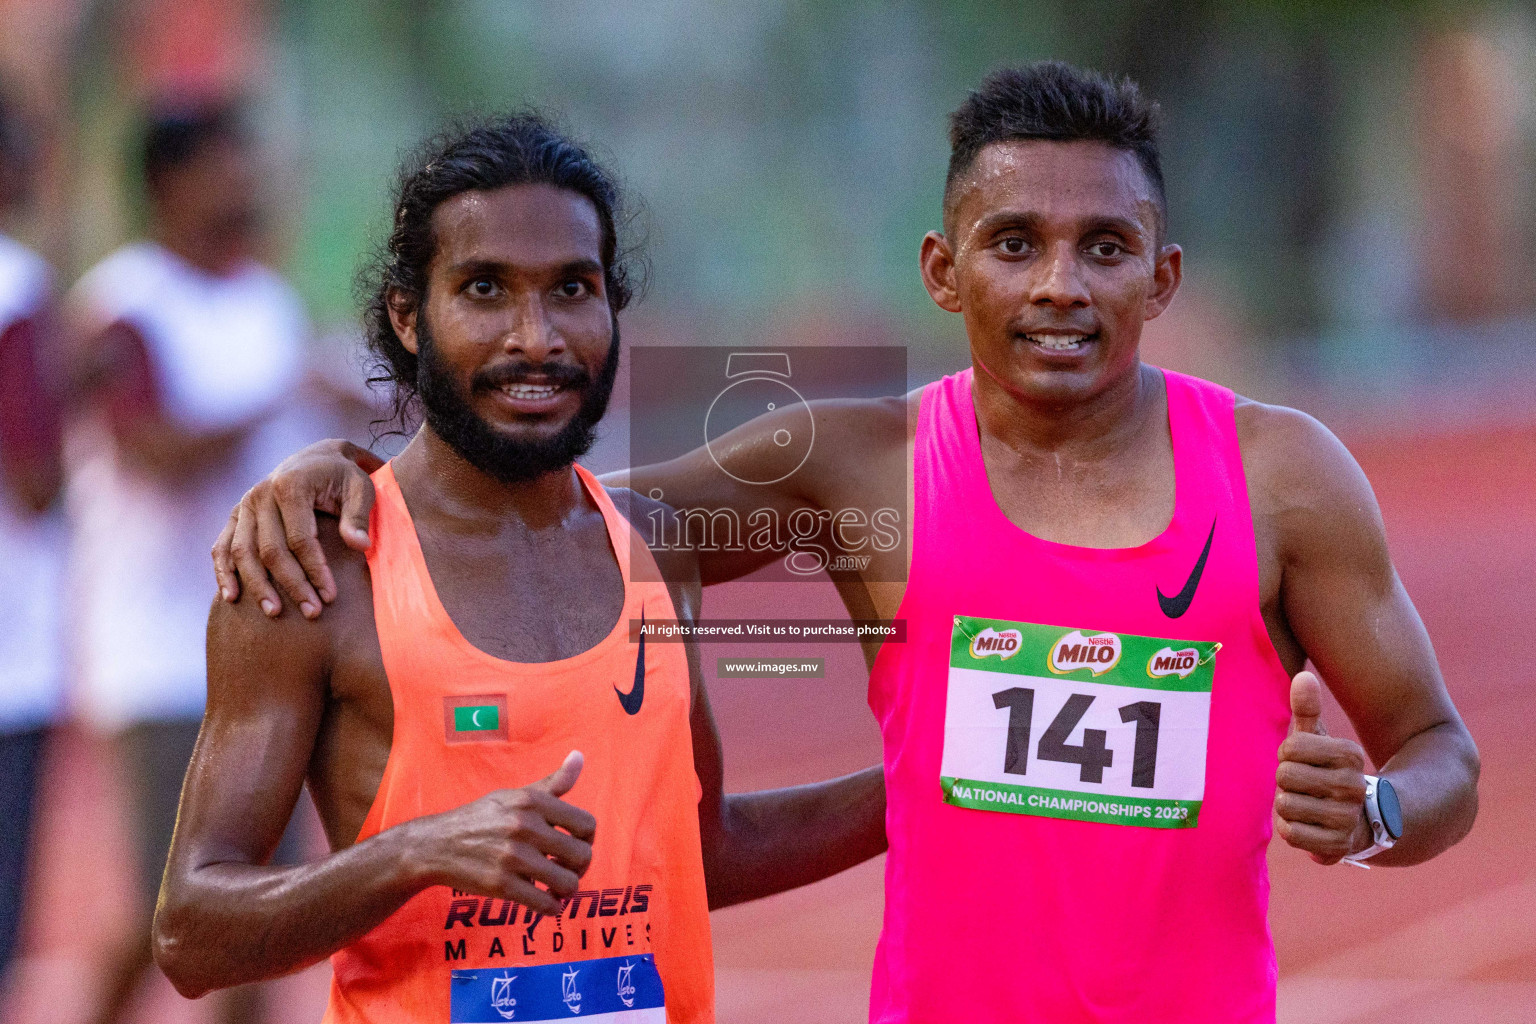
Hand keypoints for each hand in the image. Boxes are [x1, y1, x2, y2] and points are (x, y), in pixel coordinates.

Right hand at [212, 439, 381, 618]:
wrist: (318, 458)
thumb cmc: (343, 477)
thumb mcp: (360, 489)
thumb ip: (358, 517)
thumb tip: (361, 546)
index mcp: (291, 486)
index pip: (300, 539)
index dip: (315, 570)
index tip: (330, 596)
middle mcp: (260, 494)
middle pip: (271, 550)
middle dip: (291, 584)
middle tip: (312, 612)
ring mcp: (244, 505)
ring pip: (243, 553)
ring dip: (257, 586)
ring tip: (274, 613)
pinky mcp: (235, 515)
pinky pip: (222, 547)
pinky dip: (224, 572)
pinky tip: (232, 597)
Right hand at [413, 751, 596, 915]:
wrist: (435, 845)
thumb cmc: (481, 818)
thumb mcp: (515, 794)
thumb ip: (552, 783)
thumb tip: (579, 756)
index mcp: (532, 802)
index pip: (587, 824)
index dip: (587, 839)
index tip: (575, 845)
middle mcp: (525, 826)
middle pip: (582, 855)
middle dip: (579, 868)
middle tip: (566, 870)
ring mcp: (513, 857)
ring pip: (568, 883)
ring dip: (567, 890)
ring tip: (556, 887)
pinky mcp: (501, 885)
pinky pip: (545, 904)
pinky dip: (551, 908)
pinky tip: (544, 901)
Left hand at [1274, 670, 1371, 864]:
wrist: (1359, 818)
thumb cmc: (1326, 770)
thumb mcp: (1319, 739)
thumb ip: (1307, 709)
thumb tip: (1303, 676)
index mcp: (1349, 754)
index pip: (1290, 748)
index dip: (1287, 754)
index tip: (1303, 760)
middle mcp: (1353, 785)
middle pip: (1285, 776)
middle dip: (1286, 780)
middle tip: (1303, 785)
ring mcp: (1347, 817)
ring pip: (1285, 805)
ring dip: (1286, 805)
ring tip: (1306, 803)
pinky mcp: (1337, 845)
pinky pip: (1291, 833)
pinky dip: (1290, 828)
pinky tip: (1306, 823)